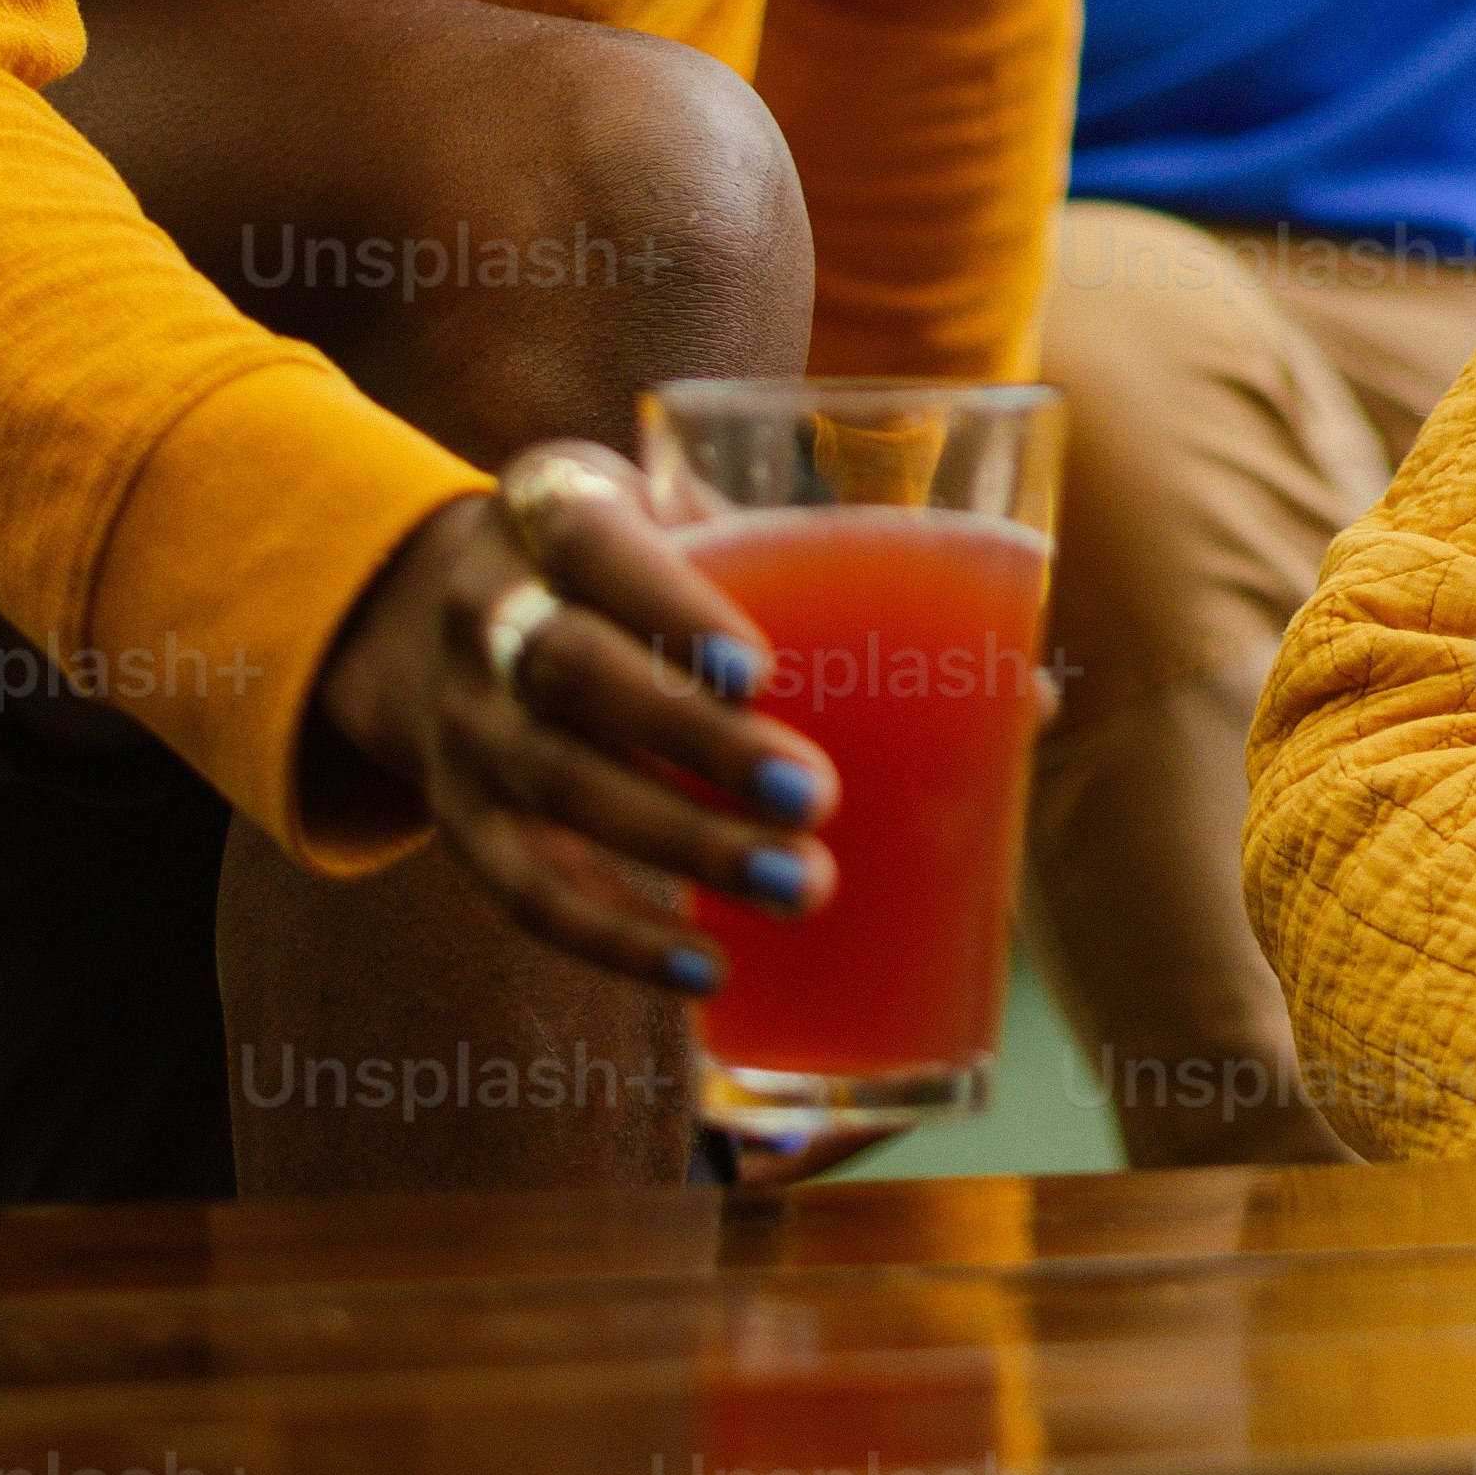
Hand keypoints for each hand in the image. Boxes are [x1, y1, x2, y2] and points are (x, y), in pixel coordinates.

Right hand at [305, 443, 830, 993]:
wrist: (461, 617)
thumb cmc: (637, 563)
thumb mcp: (683, 519)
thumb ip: (812, 567)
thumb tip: (1014, 681)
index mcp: (549, 508)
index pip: (593, 542)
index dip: (669, 608)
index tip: (760, 672)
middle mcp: (487, 609)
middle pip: (574, 674)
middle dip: (695, 742)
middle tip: (816, 796)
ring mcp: (464, 721)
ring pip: (560, 787)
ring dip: (682, 845)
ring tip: (800, 885)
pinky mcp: (463, 818)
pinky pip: (526, 888)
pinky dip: (616, 936)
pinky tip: (708, 967)